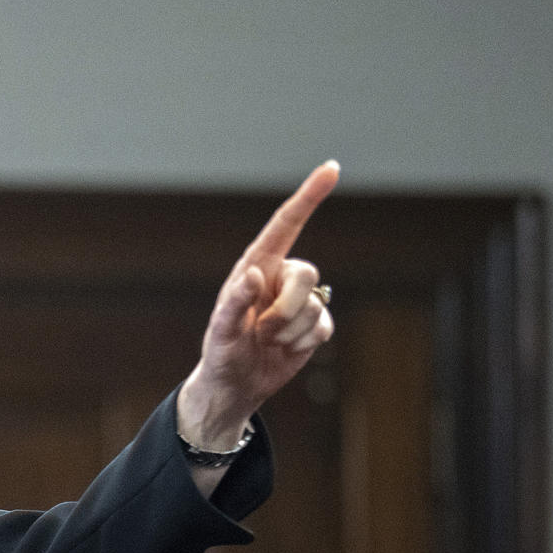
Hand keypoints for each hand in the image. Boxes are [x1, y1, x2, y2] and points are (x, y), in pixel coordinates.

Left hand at [179, 160, 339, 446]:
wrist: (237, 385)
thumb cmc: (222, 353)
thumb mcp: (221, 332)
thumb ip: (234, 302)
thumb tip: (255, 275)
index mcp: (255, 266)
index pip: (286, 224)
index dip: (309, 196)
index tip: (332, 168)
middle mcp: (279, 277)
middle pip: (307, 274)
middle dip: (288, 308)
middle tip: (263, 330)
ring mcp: (299, 301)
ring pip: (317, 305)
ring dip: (291, 331)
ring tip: (267, 340)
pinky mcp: (314, 324)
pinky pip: (325, 326)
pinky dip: (304, 343)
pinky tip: (284, 348)